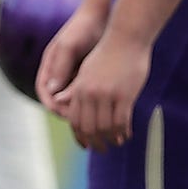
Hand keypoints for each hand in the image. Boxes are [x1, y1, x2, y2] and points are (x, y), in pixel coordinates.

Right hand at [36, 4, 107, 114]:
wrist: (104, 17)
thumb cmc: (83, 28)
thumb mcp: (70, 47)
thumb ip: (61, 68)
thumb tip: (53, 92)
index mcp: (50, 66)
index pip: (45, 93)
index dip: (53, 106)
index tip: (65, 115)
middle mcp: (60, 73)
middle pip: (61, 100)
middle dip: (71, 112)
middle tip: (85, 120)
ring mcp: (75, 73)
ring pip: (76, 98)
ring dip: (84, 109)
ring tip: (97, 116)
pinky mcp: (90, 74)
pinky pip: (89, 92)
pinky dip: (95, 100)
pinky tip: (107, 105)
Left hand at [52, 32, 150, 152]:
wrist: (126, 39)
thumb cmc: (108, 53)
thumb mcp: (87, 71)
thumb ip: (76, 88)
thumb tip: (60, 100)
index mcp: (78, 89)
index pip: (75, 120)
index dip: (80, 136)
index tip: (88, 144)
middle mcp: (89, 94)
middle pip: (88, 127)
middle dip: (95, 142)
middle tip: (102, 149)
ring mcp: (106, 95)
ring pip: (105, 126)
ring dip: (110, 139)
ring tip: (117, 143)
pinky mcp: (123, 95)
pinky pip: (121, 120)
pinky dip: (123, 131)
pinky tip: (127, 135)